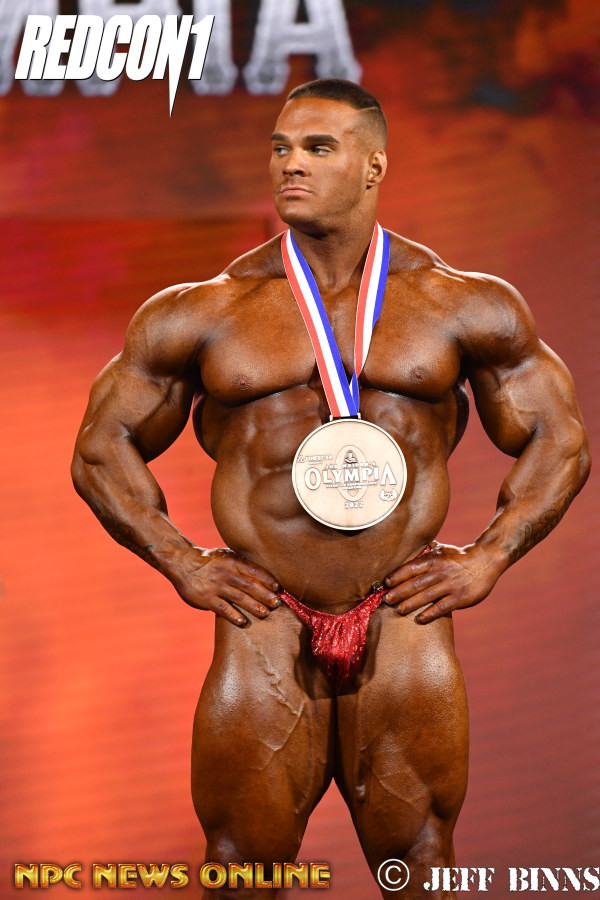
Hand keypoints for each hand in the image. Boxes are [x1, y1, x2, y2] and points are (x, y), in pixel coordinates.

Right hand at [172, 547, 280, 626]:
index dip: (267, 579)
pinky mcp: (207, 598)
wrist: (182, 562)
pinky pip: (223, 608)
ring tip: (265, 613)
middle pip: (250, 585)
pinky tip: (242, 622)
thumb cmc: (209, 560)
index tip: (277, 588)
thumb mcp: (226, 555)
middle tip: (277, 603)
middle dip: (265, 595)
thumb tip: (262, 575)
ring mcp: (216, 586)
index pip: (254, 570)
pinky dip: (233, 615)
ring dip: (253, 606)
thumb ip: (241, 564)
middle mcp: (226, 573)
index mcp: (233, 561)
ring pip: (239, 597)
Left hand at [382, 542, 502, 623]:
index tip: (386, 583)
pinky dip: (430, 613)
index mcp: (433, 559)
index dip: (397, 575)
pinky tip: (420, 619)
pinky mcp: (460, 597)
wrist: (486, 560)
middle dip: (399, 592)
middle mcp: (440, 571)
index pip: (411, 567)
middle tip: (386, 600)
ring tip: (398, 610)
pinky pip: (442, 607)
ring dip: (410, 603)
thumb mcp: (442, 549)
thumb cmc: (459, 556)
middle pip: (415, 583)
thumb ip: (425, 553)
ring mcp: (450, 585)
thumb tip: (407, 549)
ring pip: (426, 596)